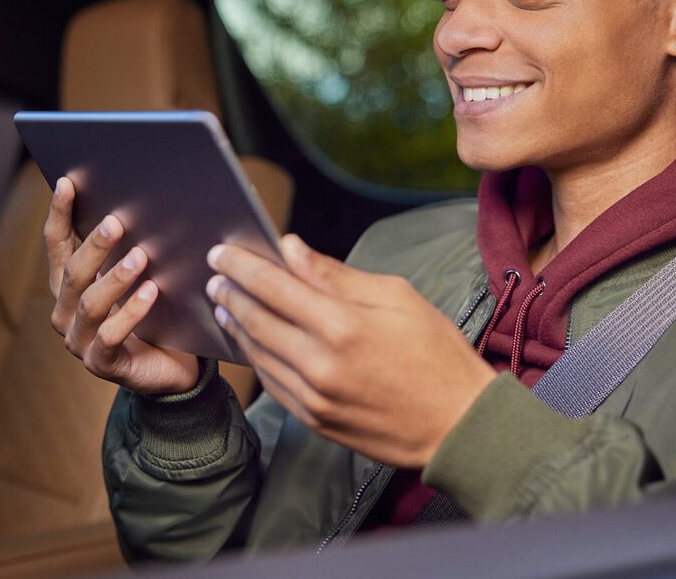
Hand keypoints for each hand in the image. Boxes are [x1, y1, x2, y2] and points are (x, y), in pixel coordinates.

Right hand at [44, 176, 200, 395]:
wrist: (170, 368)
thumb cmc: (153, 313)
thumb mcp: (136, 277)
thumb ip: (127, 247)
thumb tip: (141, 200)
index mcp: (67, 286)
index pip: (57, 245)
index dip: (60, 214)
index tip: (68, 183)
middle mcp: (65, 312)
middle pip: (73, 273)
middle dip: (93, 246)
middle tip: (117, 222)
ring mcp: (80, 340)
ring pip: (90, 304)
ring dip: (115, 278)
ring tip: (141, 257)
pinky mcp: (102, 364)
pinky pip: (111, 337)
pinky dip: (130, 313)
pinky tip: (151, 293)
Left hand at [205, 234, 495, 467]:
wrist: (459, 426)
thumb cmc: (437, 354)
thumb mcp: (396, 297)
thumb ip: (334, 274)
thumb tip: (290, 249)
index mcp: (342, 325)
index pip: (272, 286)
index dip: (241, 266)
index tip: (221, 253)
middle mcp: (320, 363)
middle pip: (255, 319)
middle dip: (230, 293)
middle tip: (215, 275)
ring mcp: (314, 397)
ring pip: (257, 354)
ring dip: (236, 326)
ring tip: (225, 305)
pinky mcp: (314, 421)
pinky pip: (271, 384)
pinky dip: (255, 358)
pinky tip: (251, 342)